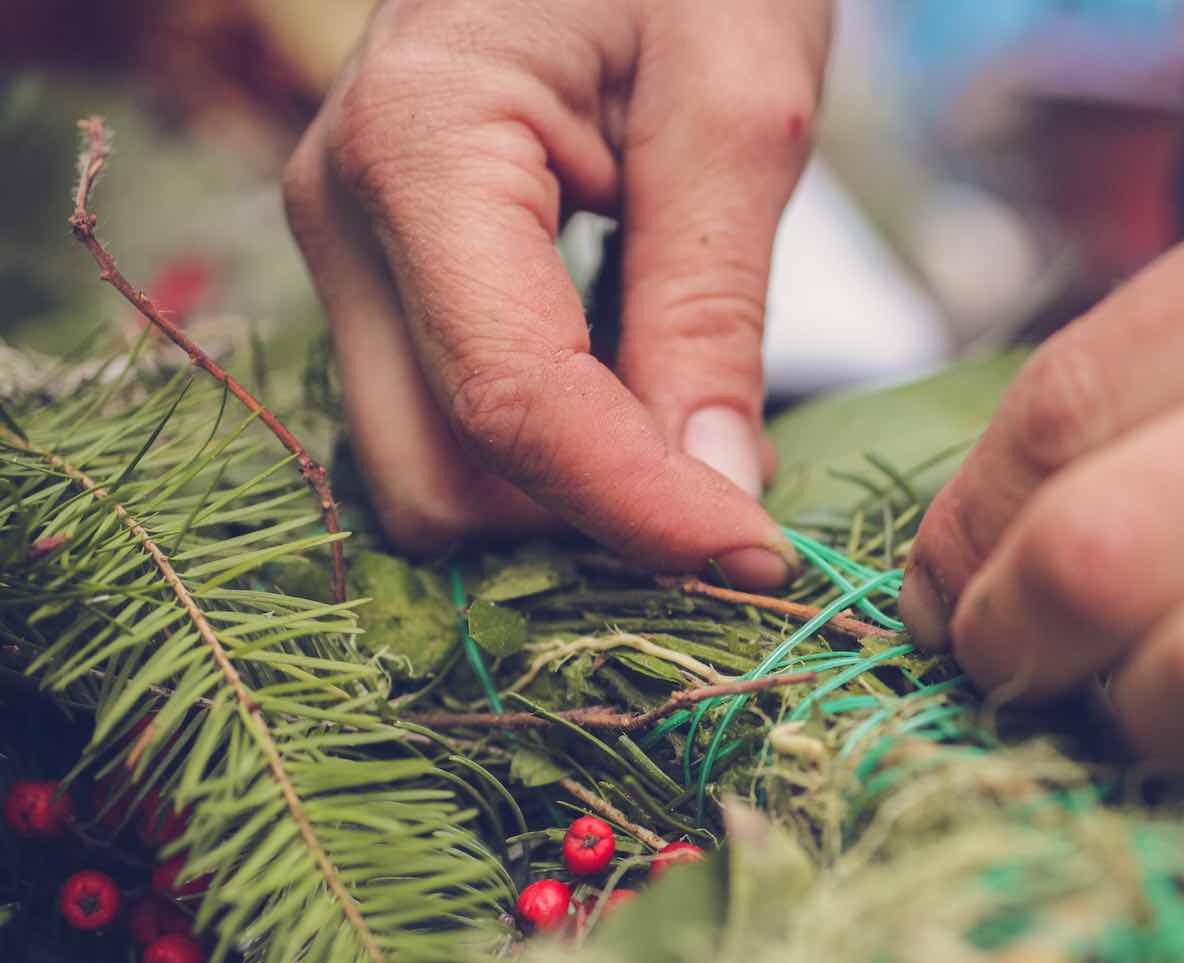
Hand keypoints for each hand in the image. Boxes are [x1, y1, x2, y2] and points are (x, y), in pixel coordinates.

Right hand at [284, 0, 831, 584]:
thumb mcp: (735, 105)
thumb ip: (712, 305)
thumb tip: (716, 492)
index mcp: (420, 145)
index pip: (511, 396)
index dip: (637, 506)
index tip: (760, 561)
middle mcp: (346, 216)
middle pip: (438, 479)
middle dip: (588, 520)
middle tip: (737, 499)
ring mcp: (353, 254)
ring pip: (431, 474)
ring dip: (568, 499)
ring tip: (698, 426)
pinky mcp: (388, 280)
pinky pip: (449, 425)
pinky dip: (551, 456)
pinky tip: (645, 397)